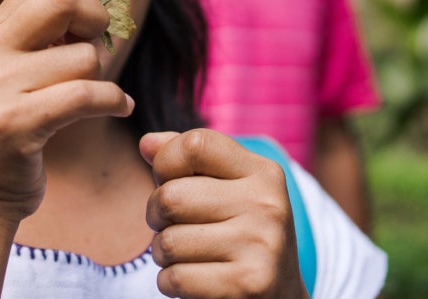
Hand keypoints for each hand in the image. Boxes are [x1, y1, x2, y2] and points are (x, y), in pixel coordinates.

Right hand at [0, 0, 133, 223]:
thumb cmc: (7, 134)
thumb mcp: (9, 74)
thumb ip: (40, 38)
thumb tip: (98, 3)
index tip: (91, 29)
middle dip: (96, 17)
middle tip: (99, 47)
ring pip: (84, 57)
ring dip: (103, 79)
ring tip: (96, 97)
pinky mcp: (14, 124)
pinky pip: (86, 95)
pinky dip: (115, 101)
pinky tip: (121, 108)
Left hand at [140, 129, 308, 298]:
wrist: (281, 297)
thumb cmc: (241, 235)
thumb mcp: (227, 190)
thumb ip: (189, 160)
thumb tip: (147, 143)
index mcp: (263, 173)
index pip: (195, 144)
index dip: (166, 162)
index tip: (170, 181)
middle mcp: (266, 205)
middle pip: (171, 196)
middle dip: (156, 214)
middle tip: (172, 226)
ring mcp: (260, 246)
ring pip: (168, 241)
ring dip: (162, 253)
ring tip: (185, 255)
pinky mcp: (246, 285)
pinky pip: (174, 277)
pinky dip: (169, 282)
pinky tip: (193, 280)